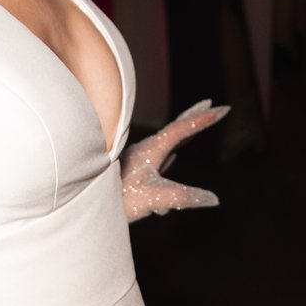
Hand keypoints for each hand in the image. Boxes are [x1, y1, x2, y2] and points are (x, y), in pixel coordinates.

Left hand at [121, 99, 226, 220]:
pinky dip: (172, 151)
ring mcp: (137, 159)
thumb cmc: (116, 198)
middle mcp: (145, 150)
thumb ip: (183, 198)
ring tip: (194, 128)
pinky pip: (158, 157)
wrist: (82, 200)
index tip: (223, 109)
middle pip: (174, 129)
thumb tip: (213, 200)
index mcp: (151, 150)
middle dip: (193, 117)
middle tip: (210, 105)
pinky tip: (171, 158)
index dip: (203, 120)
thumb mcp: (154, 199)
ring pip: (166, 142)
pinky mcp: (131, 171)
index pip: (182, 130)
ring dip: (183, 133)